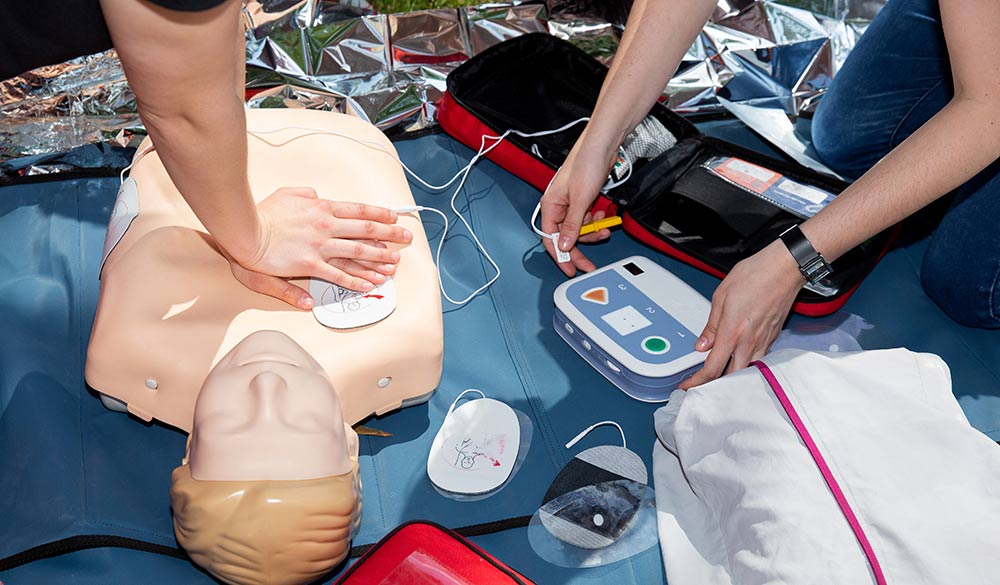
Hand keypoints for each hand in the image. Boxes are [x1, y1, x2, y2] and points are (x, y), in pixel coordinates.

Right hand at [228, 187, 412, 309]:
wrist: (245, 231)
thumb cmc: (264, 213)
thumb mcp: (287, 194)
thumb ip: (305, 193)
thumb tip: (316, 194)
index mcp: (322, 208)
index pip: (358, 210)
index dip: (379, 214)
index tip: (394, 217)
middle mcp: (326, 226)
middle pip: (365, 231)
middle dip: (390, 235)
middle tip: (406, 239)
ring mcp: (320, 246)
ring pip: (357, 253)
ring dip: (379, 260)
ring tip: (395, 265)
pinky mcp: (310, 265)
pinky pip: (339, 274)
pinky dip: (356, 279)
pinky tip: (369, 283)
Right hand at [540, 139, 618, 275]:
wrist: (602, 145)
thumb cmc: (586, 163)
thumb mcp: (580, 199)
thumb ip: (573, 224)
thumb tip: (565, 245)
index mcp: (550, 206)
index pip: (551, 239)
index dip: (560, 257)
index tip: (570, 270)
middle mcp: (558, 206)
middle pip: (566, 237)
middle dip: (581, 246)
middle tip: (590, 263)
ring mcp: (571, 203)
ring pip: (579, 229)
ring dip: (592, 231)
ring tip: (604, 226)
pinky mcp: (582, 200)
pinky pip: (587, 218)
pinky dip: (596, 220)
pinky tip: (603, 214)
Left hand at [678, 240, 804, 389]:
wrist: (784, 268)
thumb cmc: (756, 275)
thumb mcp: (721, 296)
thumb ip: (711, 325)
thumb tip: (702, 345)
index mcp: (732, 333)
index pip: (712, 369)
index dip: (697, 382)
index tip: (687, 386)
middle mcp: (750, 342)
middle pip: (732, 377)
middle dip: (716, 385)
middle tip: (702, 384)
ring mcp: (764, 341)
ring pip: (747, 371)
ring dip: (733, 376)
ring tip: (720, 375)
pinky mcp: (773, 337)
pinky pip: (759, 359)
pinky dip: (747, 364)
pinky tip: (740, 359)